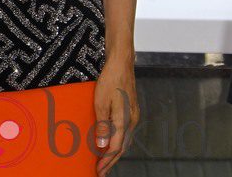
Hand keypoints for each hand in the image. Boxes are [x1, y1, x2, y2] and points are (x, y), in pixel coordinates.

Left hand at [93, 55, 138, 174]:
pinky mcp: (131, 111)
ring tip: (105, 162)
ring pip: (124, 140)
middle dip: (111, 161)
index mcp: (124, 120)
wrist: (121, 64)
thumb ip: (102, 124)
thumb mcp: (101, 101)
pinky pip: (125, 132)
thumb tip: (101, 145)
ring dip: (114, 152)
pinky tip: (111, 143)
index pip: (115, 147)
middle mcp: (131, 121)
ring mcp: (133, 116)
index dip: (106, 160)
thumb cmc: (110, 80)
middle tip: (101, 172)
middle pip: (121, 147)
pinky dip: (118, 141)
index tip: (98, 170)